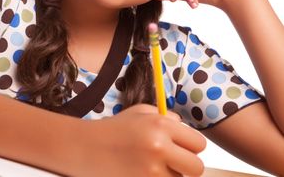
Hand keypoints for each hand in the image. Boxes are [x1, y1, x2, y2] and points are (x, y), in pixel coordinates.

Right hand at [74, 104, 205, 175]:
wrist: (85, 147)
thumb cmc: (112, 129)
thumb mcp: (138, 113)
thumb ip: (165, 117)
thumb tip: (184, 126)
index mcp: (160, 125)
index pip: (198, 144)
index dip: (190, 147)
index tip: (179, 148)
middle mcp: (158, 147)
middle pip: (196, 167)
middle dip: (186, 166)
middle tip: (171, 163)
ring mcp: (150, 170)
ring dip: (170, 176)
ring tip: (149, 167)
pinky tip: (142, 173)